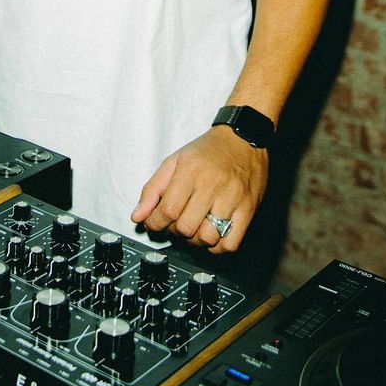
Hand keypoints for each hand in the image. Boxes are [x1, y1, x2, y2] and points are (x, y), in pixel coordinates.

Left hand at [131, 127, 268, 252]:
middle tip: (176, 222)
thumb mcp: (174, 161)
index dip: (155, 223)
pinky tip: (212, 233)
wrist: (243, 138)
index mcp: (190, 169)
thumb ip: (153, 189)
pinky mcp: (248, 209)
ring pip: (207, 238)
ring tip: (195, 226)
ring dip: (195, 240)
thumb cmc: (208, 151)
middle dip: (174, 230)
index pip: (167, 210)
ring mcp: (232, 198)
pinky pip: (229, 244)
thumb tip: (137, 216)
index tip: (154, 223)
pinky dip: (217, 247)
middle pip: (185, 227)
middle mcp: (211, 184)